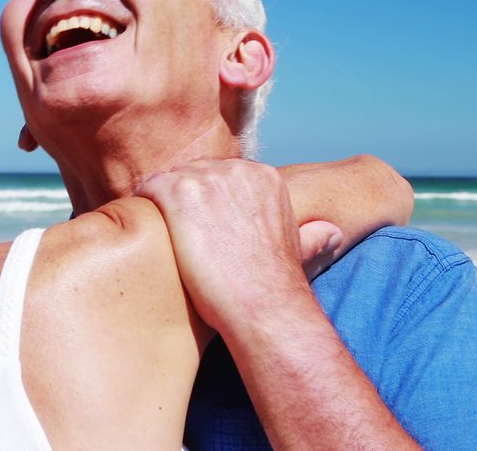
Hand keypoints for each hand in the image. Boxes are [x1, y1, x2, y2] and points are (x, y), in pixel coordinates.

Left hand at [135, 159, 341, 333]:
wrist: (263, 306)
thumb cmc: (276, 288)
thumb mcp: (301, 249)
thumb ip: (311, 234)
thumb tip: (333, 233)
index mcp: (265, 176)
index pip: (218, 175)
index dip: (204, 204)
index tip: (201, 232)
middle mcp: (236, 169)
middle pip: (191, 173)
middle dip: (181, 202)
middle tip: (178, 238)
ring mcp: (206, 178)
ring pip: (168, 181)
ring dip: (162, 207)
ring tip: (161, 240)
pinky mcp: (179, 193)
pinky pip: (147, 189)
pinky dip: (143, 208)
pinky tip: (145, 235)